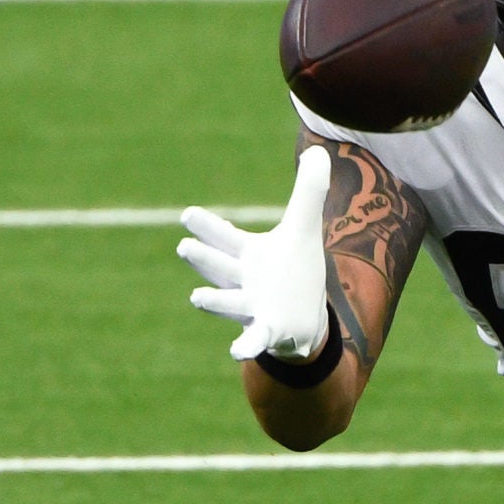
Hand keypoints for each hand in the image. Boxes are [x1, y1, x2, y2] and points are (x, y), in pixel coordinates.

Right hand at [178, 147, 332, 361]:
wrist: (303, 317)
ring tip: (197, 298)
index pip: (223, 237)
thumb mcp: (304, 229)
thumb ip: (309, 191)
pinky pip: (252, 338)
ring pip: (229, 302)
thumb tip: (318, 151)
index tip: (188, 214)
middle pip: (220, 267)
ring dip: (214, 301)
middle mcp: (243, 280)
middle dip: (204, 258)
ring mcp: (251, 307)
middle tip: (185, 246)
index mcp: (247, 254)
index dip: (207, 227)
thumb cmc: (293, 272)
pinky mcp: (267, 331)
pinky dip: (245, 345)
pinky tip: (237, 352)